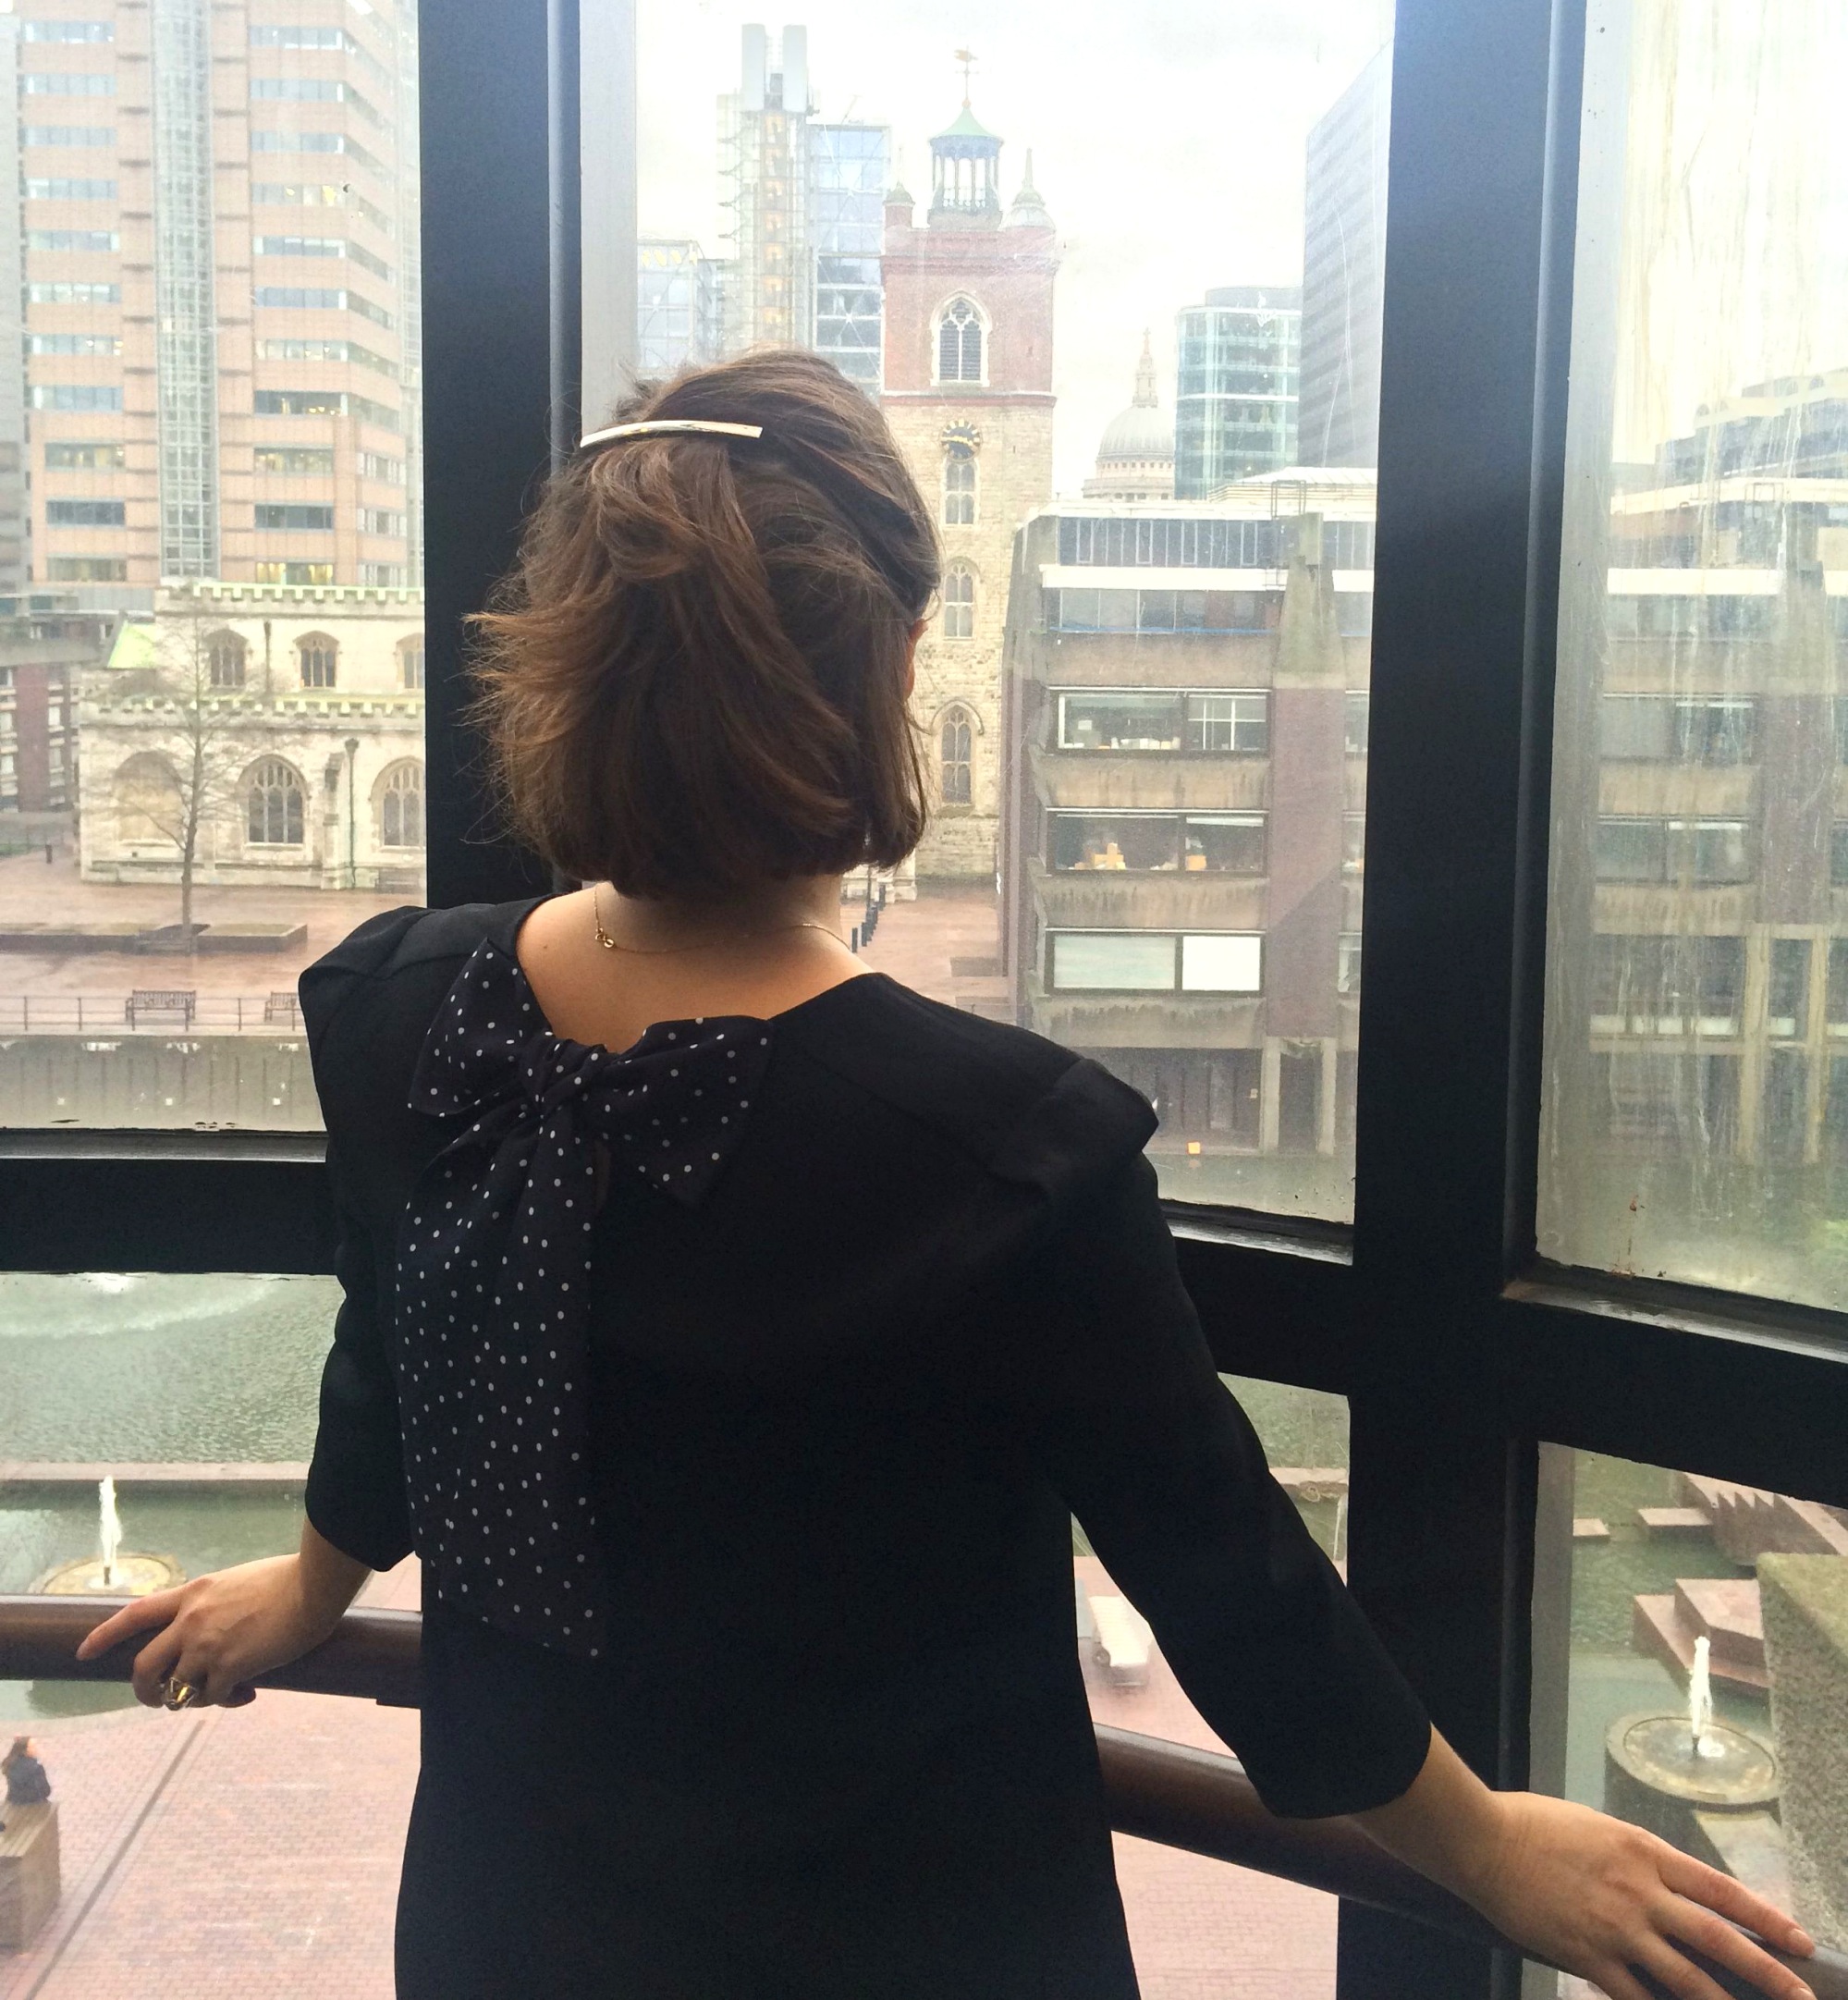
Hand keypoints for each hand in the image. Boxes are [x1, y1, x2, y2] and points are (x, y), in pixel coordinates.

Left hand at [72, 1554, 348, 1709]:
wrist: (314, 1585)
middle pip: (144, 1665)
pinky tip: (248, 1694)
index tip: (82, 1652)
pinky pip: (213, 1698)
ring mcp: (207, 1646)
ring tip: (219, 1695)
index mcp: (193, 1594)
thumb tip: (224, 1624)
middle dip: (145, 1690)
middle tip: (159, 1698)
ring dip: (193, 1699)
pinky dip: (227, 1701)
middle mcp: (191, 1621)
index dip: (104, 1635)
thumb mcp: (240, 1581)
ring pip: (177, 1689)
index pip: (134, 1614)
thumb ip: (220, 1602)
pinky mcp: (230, 1667)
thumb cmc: (292, 1577)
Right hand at [1463, 1791, 1814, 1999]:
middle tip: (1802, 1995)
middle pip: (1717, 1938)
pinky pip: (1633, 1995)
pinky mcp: (1587, 1955)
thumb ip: (1637, 1859)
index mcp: (1644, 1852)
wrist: (1483, 1841)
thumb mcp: (1599, 1827)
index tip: (1799, 1941)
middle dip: (1767, 1972)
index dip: (1766, 1917)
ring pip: (1685, 1978)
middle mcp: (1640, 1892)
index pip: (1721, 1889)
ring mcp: (1616, 1928)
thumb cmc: (1535, 1824)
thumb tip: (1666, 1888)